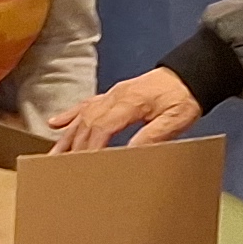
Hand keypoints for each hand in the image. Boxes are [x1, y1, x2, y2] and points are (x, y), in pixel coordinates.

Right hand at [53, 68, 201, 151]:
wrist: (190, 75)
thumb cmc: (184, 97)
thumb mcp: (175, 120)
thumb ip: (152, 136)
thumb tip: (130, 153)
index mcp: (131, 102)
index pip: (103, 126)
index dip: (91, 147)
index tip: (82, 165)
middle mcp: (116, 96)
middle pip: (87, 123)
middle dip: (73, 147)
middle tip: (61, 168)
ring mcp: (112, 94)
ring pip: (82, 115)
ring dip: (66, 136)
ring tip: (52, 155)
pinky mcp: (113, 95)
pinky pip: (86, 104)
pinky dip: (69, 115)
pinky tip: (56, 124)